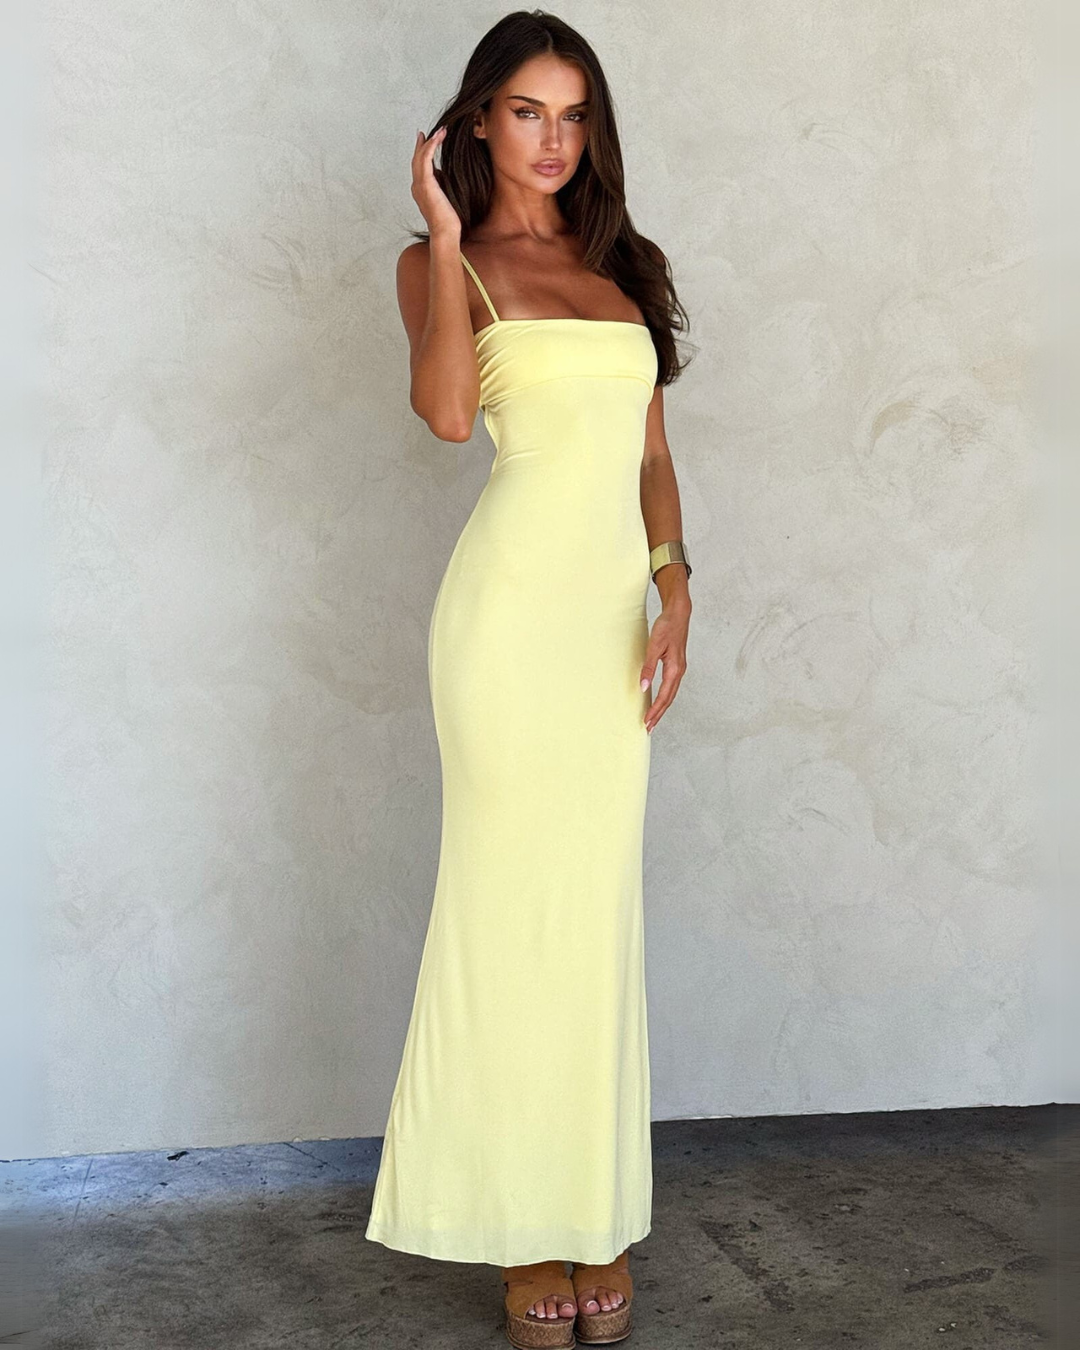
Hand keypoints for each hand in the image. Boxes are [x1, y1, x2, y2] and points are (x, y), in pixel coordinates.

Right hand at [411, 127, 460, 240]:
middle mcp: (417, 186)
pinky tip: (438, 137)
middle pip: (417, 159)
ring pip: (421, 157)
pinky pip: (426, 159)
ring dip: (430, 141)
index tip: (426, 140)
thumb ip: (440, 185)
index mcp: (421, 190)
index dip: (422, 152)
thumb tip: (441, 173)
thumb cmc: (448, 221)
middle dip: (422, 144)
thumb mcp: (444, 198)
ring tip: (441, 131)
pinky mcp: (426, 184)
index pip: (420, 167)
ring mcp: (419, 185)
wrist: (445, 232)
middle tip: (427, 131)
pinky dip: (431, 146)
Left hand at [640, 600, 689, 732]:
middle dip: (659, 714)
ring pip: (671, 694)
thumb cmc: (667, 627)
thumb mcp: (654, 646)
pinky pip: (671, 686)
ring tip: (653, 718)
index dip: (655, 711)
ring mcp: (679, 669)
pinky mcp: (677, 665)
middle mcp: (679, 671)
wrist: (678, 614)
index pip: (664, 696)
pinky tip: (659, 700)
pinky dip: (665, 697)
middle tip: (648, 727)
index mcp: (674, 669)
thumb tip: (643, 686)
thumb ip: (648, 668)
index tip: (647, 722)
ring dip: (662, 707)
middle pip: (669, 699)